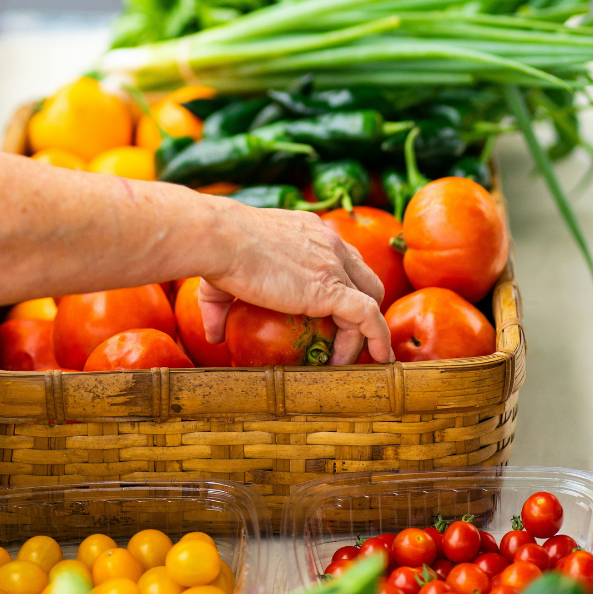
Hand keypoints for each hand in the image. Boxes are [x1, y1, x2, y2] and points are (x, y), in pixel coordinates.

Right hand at [194, 199, 393, 364]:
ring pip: (370, 300)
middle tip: (343, 340)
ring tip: (346, 361)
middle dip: (362, 308)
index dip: (343, 286)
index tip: (332, 316)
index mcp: (309, 232)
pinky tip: (379, 358)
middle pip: (363, 277)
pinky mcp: (331, 288)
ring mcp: (334, 265)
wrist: (222, 240)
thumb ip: (221, 307)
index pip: (340, 258)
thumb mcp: (223, 278)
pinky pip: (368, 316)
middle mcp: (329, 243)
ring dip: (365, 333)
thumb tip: (213, 337)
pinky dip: (378, 338)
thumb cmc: (218, 252)